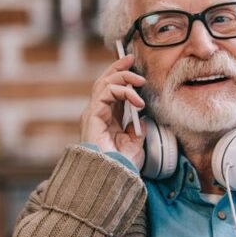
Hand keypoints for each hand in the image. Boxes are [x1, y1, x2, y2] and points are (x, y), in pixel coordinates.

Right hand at [80, 54, 146, 170]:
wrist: (113, 178)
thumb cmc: (122, 166)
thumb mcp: (135, 144)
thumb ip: (137, 130)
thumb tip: (142, 118)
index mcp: (107, 119)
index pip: (112, 90)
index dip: (121, 76)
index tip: (133, 64)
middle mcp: (97, 114)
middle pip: (105, 82)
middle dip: (118, 67)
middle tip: (131, 57)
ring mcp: (93, 114)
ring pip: (104, 83)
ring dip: (123, 77)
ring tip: (140, 81)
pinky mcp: (92, 116)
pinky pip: (106, 93)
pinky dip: (123, 91)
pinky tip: (137, 100)